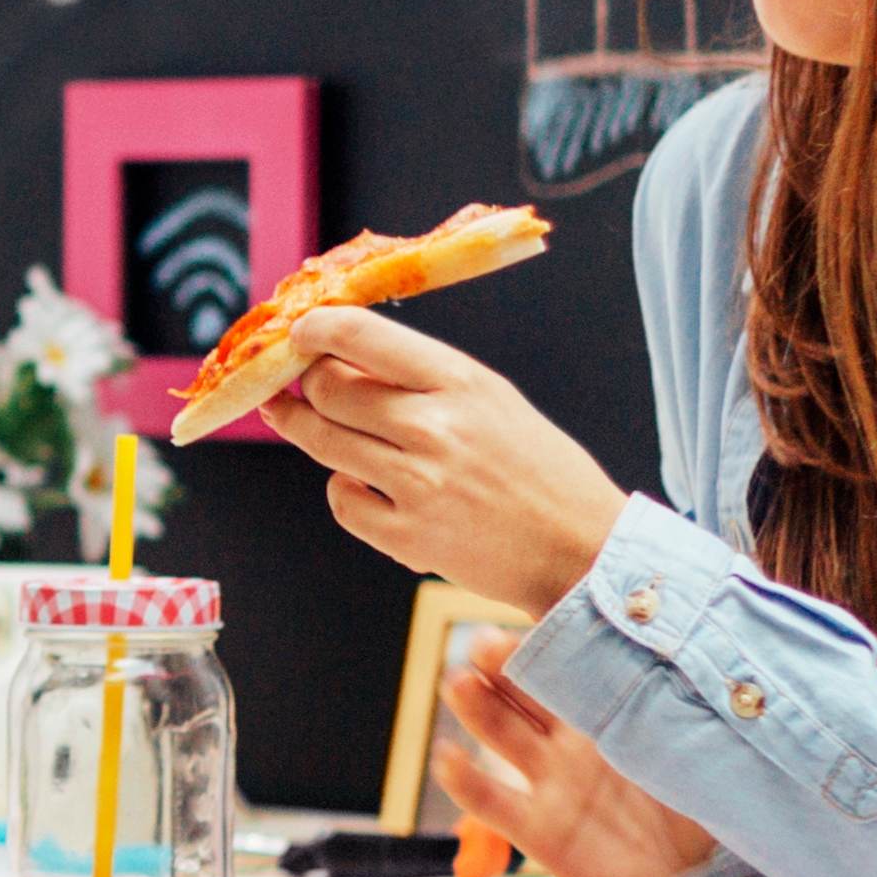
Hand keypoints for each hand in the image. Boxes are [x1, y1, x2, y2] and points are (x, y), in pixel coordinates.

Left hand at [263, 307, 635, 615]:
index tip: (298, 332)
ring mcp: (418, 484)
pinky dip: (342, 490)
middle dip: (303, 384)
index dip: (314, 329)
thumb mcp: (491, 399)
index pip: (360, 335)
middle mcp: (434, 427)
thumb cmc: (538, 468)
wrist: (582, 546)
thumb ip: (421, 377)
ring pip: (322, 441)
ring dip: (301, 427)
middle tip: (295, 384)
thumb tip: (341, 355)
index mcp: (459, 381)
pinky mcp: (409, 536)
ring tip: (294, 419)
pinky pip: (341, 501)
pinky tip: (360, 483)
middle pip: (327, 389)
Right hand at [432, 629, 719, 876]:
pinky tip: (447, 756)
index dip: (552, 644)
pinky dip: (464, 779)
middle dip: (501, 663)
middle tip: (485, 642)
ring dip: (475, 706)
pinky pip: (492, 801)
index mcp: (607, 714)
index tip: (543, 623)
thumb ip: (693, 719)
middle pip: (523, 691)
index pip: (570, 668)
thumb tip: (710, 675)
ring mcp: (547, 781)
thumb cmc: (694, 808)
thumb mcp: (700, 755)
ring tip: (458, 682)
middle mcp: (568, 740)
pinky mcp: (534, 827)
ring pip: (500, 732)